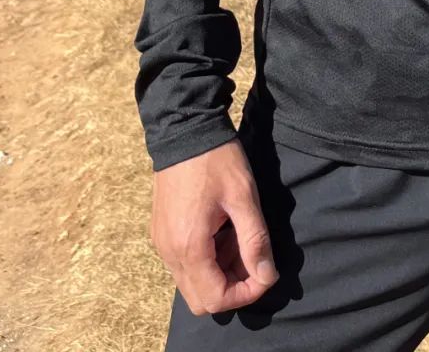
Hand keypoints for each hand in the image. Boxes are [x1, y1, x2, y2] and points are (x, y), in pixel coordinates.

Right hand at [150, 137, 279, 315]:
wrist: (184, 127)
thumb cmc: (216, 159)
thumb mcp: (243, 196)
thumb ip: (255, 240)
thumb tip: (266, 275)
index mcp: (189, 246)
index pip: (216, 299)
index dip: (246, 293)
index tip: (265, 271)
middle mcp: (169, 252)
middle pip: (200, 300)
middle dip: (232, 287)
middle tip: (252, 257)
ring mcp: (162, 243)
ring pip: (192, 283)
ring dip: (220, 272)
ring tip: (239, 237)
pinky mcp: (161, 232)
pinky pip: (183, 263)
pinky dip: (206, 259)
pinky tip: (223, 230)